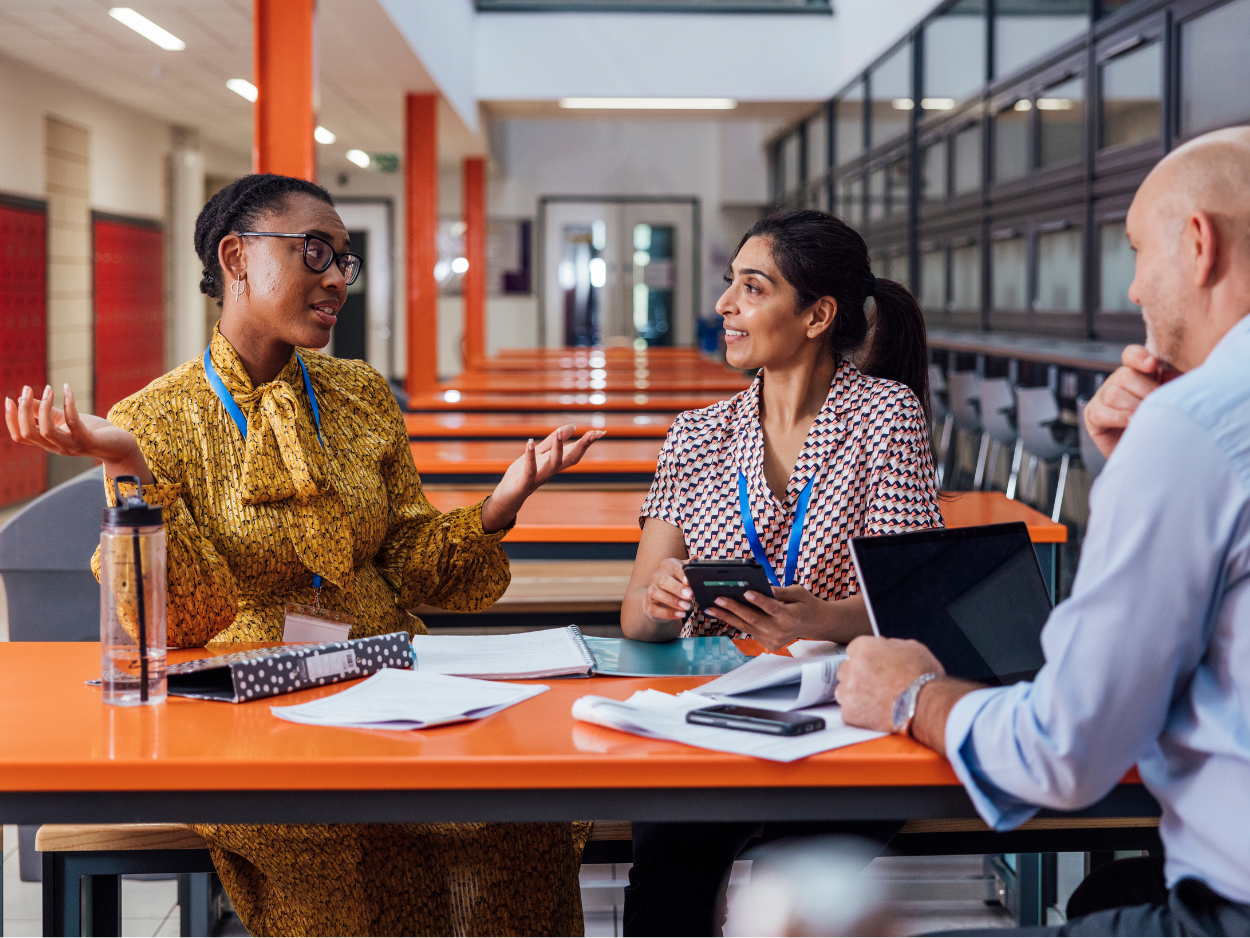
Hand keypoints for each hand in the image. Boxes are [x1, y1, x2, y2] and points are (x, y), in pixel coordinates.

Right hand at [5, 384, 152, 482]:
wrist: (121, 446)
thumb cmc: (92, 431)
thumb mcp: (64, 419)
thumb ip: (45, 411)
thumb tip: (25, 398)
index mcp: (49, 443)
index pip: (21, 436)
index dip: (11, 419)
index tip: (9, 399)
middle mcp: (57, 447)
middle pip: (29, 433)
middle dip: (23, 411)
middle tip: (27, 389)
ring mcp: (72, 446)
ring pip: (46, 431)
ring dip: (44, 407)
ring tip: (48, 388)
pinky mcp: (88, 441)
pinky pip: (73, 423)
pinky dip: (69, 404)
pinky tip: (67, 389)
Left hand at [481, 425, 606, 532]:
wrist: (506, 496)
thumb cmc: (522, 475)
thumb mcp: (539, 454)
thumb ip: (553, 441)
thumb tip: (571, 426)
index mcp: (554, 463)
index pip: (574, 452)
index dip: (587, 442)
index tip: (601, 432)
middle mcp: (550, 471)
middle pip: (570, 458)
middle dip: (582, 446)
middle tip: (593, 434)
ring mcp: (539, 477)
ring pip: (553, 464)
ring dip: (559, 448)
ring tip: (561, 431)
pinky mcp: (525, 482)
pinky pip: (529, 469)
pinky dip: (530, 457)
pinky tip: (530, 443)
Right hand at [642, 557, 692, 621]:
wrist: (659, 598)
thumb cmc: (677, 582)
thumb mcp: (684, 573)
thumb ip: (690, 567)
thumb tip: (695, 559)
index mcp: (667, 566)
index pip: (674, 567)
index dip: (681, 574)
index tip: (689, 581)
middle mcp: (657, 576)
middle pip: (664, 581)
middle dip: (677, 588)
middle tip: (690, 595)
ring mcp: (651, 590)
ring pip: (657, 594)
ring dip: (673, 601)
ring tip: (687, 607)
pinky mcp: (649, 605)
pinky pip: (655, 609)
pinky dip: (668, 613)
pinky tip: (680, 615)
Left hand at [703, 585, 827, 650]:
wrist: (813, 624)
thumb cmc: (804, 603)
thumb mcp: (798, 592)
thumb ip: (780, 591)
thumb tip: (761, 587)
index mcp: (791, 616)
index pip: (772, 608)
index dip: (759, 600)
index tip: (746, 592)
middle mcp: (781, 631)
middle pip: (754, 619)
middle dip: (733, 608)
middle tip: (717, 599)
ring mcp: (773, 640)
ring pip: (747, 627)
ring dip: (727, 616)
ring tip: (710, 608)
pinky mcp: (767, 644)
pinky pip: (749, 631)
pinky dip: (735, 621)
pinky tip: (721, 613)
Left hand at [834, 635, 943, 732]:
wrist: (926, 705)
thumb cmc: (923, 678)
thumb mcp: (910, 648)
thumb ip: (889, 646)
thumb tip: (884, 648)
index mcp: (865, 647)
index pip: (853, 650)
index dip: (864, 660)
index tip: (870, 667)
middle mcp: (853, 666)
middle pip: (845, 670)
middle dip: (857, 677)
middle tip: (874, 685)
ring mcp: (849, 690)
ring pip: (843, 691)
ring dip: (854, 695)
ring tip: (875, 701)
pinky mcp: (850, 712)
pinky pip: (848, 711)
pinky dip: (859, 714)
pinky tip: (875, 713)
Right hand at [1083, 345, 1178, 458]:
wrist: (1155, 455)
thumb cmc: (1168, 425)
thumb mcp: (1175, 400)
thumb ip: (1176, 382)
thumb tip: (1174, 372)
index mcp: (1140, 373)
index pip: (1131, 355)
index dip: (1139, 357)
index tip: (1152, 366)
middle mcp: (1119, 382)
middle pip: (1124, 374)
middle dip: (1144, 390)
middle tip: (1158, 405)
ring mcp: (1103, 398)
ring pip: (1113, 393)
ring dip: (1132, 406)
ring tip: (1145, 417)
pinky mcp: (1093, 416)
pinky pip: (1101, 412)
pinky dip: (1119, 418)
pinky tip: (1132, 423)